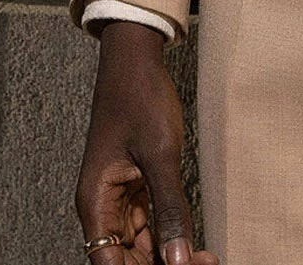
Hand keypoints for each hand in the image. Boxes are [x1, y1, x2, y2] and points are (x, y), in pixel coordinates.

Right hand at [76, 20, 218, 264]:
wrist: (136, 58)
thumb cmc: (140, 97)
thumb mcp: (160, 153)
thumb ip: (170, 208)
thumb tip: (177, 260)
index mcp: (96, 203)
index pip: (110, 262)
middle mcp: (102, 206)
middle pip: (126, 258)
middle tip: (204, 263)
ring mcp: (119, 197)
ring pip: (141, 245)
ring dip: (170, 255)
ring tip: (206, 258)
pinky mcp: (136, 186)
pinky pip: (150, 224)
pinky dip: (171, 235)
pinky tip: (196, 244)